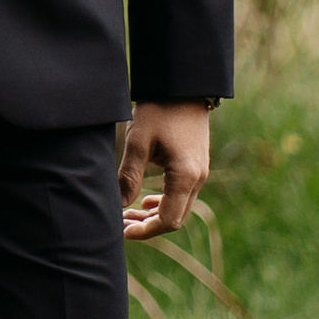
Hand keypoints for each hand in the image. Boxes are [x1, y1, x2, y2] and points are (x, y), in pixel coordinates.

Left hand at [120, 98, 211, 238]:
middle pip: (175, 219)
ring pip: (179, 208)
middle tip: (120, 224)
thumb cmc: (160, 110)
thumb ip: (129, 176)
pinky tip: (146, 201)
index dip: (144, 231)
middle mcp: (198, 179)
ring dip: (154, 215)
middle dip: (147, 226)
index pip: (168, 220)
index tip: (121, 231)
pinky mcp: (197, 166)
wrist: (183, 87)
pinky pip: (182, 195)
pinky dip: (164, 203)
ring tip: (128, 214)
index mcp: (185, 176)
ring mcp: (200, 173)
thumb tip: (118, 205)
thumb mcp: (138, 141)